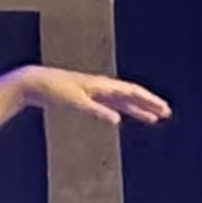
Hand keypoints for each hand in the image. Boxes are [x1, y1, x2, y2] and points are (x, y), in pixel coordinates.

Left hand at [17, 66, 171, 126]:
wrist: (35, 83)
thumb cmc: (53, 91)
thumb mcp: (75, 103)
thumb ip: (96, 112)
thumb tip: (117, 119)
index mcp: (102, 86)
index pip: (132, 92)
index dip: (149, 101)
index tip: (163, 110)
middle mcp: (101, 87)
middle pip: (131, 95)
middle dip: (149, 104)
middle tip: (166, 113)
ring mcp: (95, 91)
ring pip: (122, 100)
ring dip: (138, 108)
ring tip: (153, 118)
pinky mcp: (86, 96)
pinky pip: (110, 103)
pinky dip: (121, 109)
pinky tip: (124, 116)